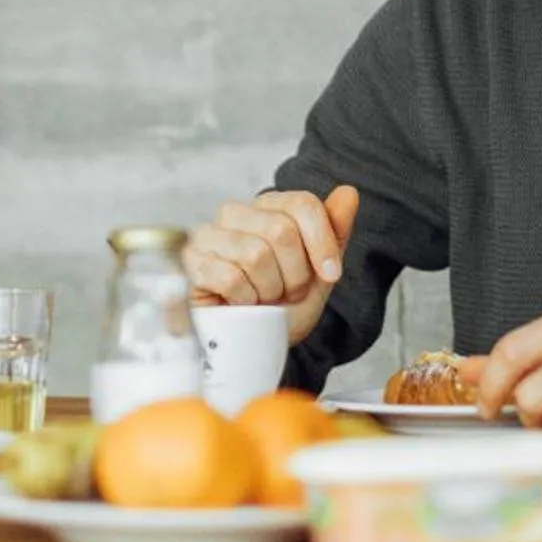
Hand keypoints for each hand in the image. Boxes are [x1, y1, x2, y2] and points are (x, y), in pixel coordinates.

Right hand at [185, 185, 360, 343]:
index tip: (331, 274)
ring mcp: (208, 236)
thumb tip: (349, 192)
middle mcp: (235, 213)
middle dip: (295, 274)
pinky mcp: (192, 263)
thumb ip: (334, 231)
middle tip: (286, 293)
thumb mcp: (318, 274)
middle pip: (281, 230)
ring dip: (269, 290)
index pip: (302, 204)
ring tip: (262, 299)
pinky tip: (240, 304)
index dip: (323, 242)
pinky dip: (245, 299)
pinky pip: (231, 277)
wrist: (253, 349)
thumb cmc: (281, 308)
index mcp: (267, 207)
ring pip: (256, 254)